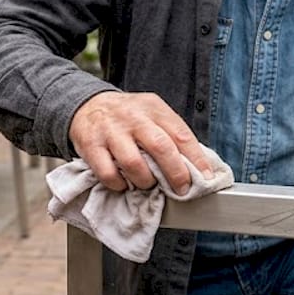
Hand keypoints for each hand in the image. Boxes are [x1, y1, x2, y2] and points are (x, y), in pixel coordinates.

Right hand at [69, 91, 212, 192]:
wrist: (87, 105)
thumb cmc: (127, 116)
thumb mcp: (152, 113)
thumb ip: (170, 134)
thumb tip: (195, 165)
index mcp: (154, 108)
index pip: (181, 133)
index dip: (197, 158)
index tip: (206, 177)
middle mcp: (134, 117)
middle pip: (161, 147)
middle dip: (176, 173)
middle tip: (182, 189)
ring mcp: (111, 131)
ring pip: (134, 163)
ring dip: (145, 181)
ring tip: (148, 185)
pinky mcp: (91, 145)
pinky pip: (108, 173)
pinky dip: (119, 184)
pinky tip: (123, 184)